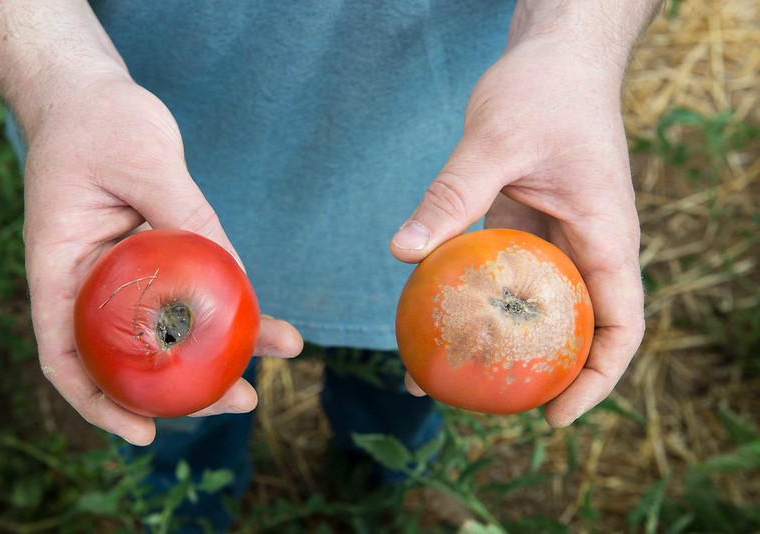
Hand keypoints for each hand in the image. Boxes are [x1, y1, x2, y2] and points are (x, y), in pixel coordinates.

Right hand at [23, 73, 302, 444]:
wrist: (90, 95)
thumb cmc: (99, 120)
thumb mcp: (143, 158)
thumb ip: (185, 214)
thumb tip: (237, 275)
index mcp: (60, 267)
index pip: (66, 354)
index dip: (98, 403)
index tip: (144, 432)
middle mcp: (89, 279)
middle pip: (125, 356)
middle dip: (181, 391)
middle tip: (243, 400)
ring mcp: (124, 269)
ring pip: (164, 328)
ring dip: (215, 352)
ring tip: (279, 351)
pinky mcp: (157, 251)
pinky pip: (188, 290)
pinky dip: (221, 309)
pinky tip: (263, 316)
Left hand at [391, 34, 643, 426]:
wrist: (554, 57)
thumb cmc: (545, 91)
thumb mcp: (496, 140)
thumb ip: (453, 196)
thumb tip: (403, 253)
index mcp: (606, 237)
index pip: (621, 325)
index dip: (597, 380)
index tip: (555, 415)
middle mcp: (586, 246)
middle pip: (576, 329)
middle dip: (540, 374)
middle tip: (483, 403)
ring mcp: (556, 238)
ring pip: (534, 306)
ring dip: (498, 341)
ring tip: (440, 373)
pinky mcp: (525, 226)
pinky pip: (503, 275)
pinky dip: (474, 299)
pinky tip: (430, 312)